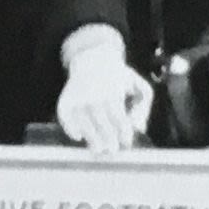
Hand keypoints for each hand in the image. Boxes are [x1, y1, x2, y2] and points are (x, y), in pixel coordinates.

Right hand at [55, 26, 150, 152]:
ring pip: (83, 121)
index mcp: (113, 89)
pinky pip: (64, 115)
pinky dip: (69, 127)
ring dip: (91, 138)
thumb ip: (144, 105)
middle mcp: (93, 93)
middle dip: (108, 138)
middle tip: (113, 150)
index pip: (118, 116)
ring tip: (98, 149)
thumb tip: (140, 128)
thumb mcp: (137, 84)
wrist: (94, 58)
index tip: (127, 142)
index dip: (123, 132)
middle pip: (101, 121)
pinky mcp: (66, 98)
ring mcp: (78, 95)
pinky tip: (78, 137)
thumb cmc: (119, 77)